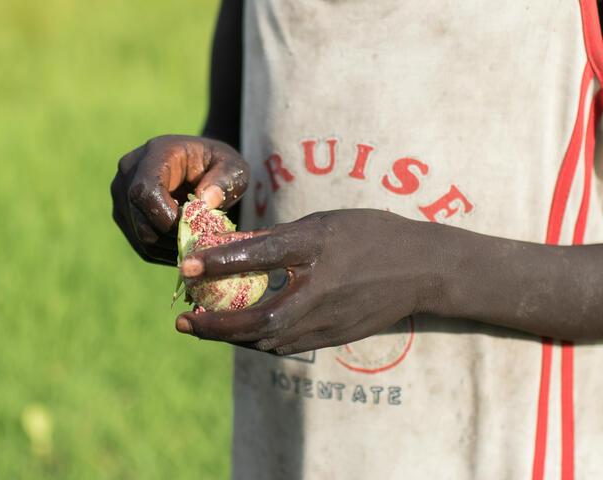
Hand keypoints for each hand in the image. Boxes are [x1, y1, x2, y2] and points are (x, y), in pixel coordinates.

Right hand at [111, 135, 248, 264]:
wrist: (202, 165)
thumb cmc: (220, 165)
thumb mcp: (234, 167)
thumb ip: (226, 180)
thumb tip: (205, 201)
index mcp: (156, 152)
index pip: (145, 191)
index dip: (169, 217)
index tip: (196, 225)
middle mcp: (129, 171)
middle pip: (141, 219)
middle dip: (175, 236)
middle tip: (202, 238)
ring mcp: (121, 194)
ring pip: (140, 236)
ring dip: (172, 247)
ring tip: (198, 239)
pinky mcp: (124, 214)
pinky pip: (141, 245)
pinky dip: (166, 252)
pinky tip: (187, 243)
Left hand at [176, 209, 444, 353]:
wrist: (423, 269)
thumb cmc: (374, 235)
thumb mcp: (326, 222)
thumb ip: (281, 237)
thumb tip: (237, 247)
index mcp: (319, 251)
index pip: (262, 257)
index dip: (221, 261)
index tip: (187, 267)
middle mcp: (321, 292)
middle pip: (259, 321)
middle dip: (215, 327)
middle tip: (183, 321)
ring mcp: (330, 322)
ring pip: (269, 341)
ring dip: (232, 337)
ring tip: (204, 327)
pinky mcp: (334, 338)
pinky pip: (286, 346)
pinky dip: (257, 340)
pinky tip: (242, 332)